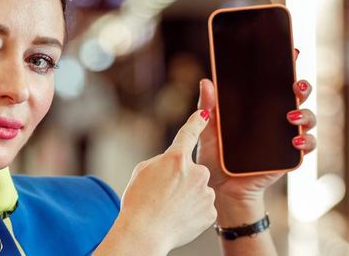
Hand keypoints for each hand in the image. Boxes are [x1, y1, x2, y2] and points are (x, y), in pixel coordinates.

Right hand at [98, 109, 217, 254]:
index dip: (197, 122)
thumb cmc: (138, 202)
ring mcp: (205, 192)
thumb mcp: (142, 172)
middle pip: (192, 172)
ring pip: (198, 191)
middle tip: (163, 196)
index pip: (189, 134)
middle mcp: (196, 172)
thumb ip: (162, 162)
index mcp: (176, 158)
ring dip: (187, 197)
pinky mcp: (210, 212)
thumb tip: (173, 163)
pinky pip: (202, 208)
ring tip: (169, 210)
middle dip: (182, 181)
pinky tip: (179, 219)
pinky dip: (192, 213)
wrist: (144, 234)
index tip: (205, 113)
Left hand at [195, 52, 316, 224]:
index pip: (276, 82)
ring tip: (291, 116)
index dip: (288, 66)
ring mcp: (286, 137)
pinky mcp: (289, 157)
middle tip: (296, 86)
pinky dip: (306, 141)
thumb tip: (206, 81)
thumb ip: (209, 107)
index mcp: (259, 107)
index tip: (294, 52)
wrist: (222, 189)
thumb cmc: (215, 158)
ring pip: (308, 118)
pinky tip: (295, 140)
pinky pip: (307, 146)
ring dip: (305, 114)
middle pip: (298, 97)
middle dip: (303, 86)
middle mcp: (277, 119)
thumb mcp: (209, 130)